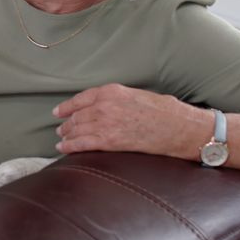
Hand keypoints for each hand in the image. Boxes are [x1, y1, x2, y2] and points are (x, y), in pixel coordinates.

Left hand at [54, 83, 211, 159]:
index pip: (80, 99)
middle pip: (77, 116)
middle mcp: (105, 105)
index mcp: (111, 91)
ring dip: (67, 135)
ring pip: (77, 129)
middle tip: (61, 129)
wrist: (181, 128)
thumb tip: (103, 107)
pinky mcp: (110, 141)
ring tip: (62, 139)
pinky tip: (63, 149)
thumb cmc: (165, 112)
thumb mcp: (136, 95)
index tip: (59, 112)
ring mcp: (106, 123)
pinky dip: (70, 146)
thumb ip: (116, 99)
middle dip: (67, 124)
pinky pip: (82, 143)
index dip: (67, 107)